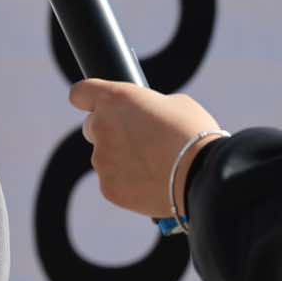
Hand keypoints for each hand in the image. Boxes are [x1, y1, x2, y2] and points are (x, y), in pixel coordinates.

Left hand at [69, 81, 222, 218]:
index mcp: (114, 99)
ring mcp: (102, 159)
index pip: (80, 93)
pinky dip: (127, 182)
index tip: (92, 104)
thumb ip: (148, 106)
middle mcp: (101, 127)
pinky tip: (152, 182)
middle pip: (92, 127)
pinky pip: (113, 181)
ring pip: (104, 157)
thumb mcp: (175, 104)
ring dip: (121, 158)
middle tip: (138, 140)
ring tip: (154, 164)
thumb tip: (145, 116)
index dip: (87, 98)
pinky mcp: (108, 187)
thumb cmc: (193, 133)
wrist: (201, 175)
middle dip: (109, 131)